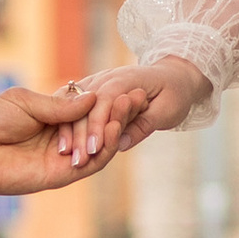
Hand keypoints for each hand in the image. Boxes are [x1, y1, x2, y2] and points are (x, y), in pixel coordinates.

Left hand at [0, 79, 134, 194]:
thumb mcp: (27, 102)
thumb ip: (61, 105)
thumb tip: (94, 98)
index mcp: (53, 118)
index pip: (88, 111)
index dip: (108, 101)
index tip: (127, 86)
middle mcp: (62, 139)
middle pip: (98, 128)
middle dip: (118, 113)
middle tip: (136, 96)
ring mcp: (63, 158)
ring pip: (98, 146)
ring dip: (115, 129)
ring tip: (126, 109)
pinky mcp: (61, 176)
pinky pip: (90, 164)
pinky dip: (104, 149)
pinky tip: (112, 130)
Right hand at [54, 60, 205, 163]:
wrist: (172, 77)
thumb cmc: (174, 94)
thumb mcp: (167, 110)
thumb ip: (144, 125)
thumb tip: (120, 144)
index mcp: (128, 78)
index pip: (106, 100)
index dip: (98, 124)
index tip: (93, 150)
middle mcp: (108, 76)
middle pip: (86, 104)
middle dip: (81, 133)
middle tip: (78, 161)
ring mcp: (97, 82)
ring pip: (76, 105)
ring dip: (70, 130)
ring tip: (67, 155)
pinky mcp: (91, 91)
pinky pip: (75, 106)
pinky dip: (68, 124)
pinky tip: (65, 144)